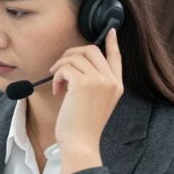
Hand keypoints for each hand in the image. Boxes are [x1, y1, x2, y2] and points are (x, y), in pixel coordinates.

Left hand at [51, 29, 122, 172]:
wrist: (81, 142)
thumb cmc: (82, 125)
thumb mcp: (95, 101)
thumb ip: (94, 82)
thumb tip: (76, 63)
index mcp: (117, 85)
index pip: (117, 57)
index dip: (112, 42)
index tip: (111, 31)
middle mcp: (111, 80)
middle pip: (91, 50)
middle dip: (71, 53)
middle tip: (59, 67)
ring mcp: (99, 80)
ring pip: (75, 57)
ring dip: (60, 67)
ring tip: (58, 84)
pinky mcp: (84, 83)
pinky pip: (65, 67)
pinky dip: (57, 76)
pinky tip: (58, 90)